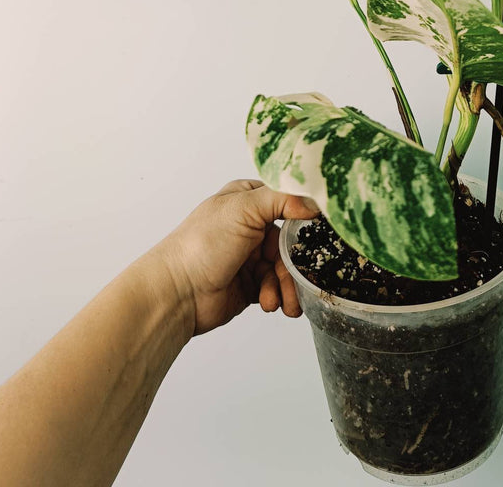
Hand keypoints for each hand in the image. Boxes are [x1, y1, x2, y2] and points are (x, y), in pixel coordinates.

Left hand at [150, 179, 318, 334]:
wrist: (178, 294)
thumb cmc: (203, 244)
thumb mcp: (244, 209)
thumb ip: (282, 199)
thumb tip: (315, 202)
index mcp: (247, 199)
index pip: (287, 200)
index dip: (305, 214)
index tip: (324, 228)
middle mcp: (251, 225)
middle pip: (291, 241)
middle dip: (298, 263)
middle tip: (307, 278)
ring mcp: (251, 255)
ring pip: (286, 268)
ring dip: (288, 286)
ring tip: (285, 301)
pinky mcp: (251, 283)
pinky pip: (277, 288)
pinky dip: (277, 296)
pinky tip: (268, 303)